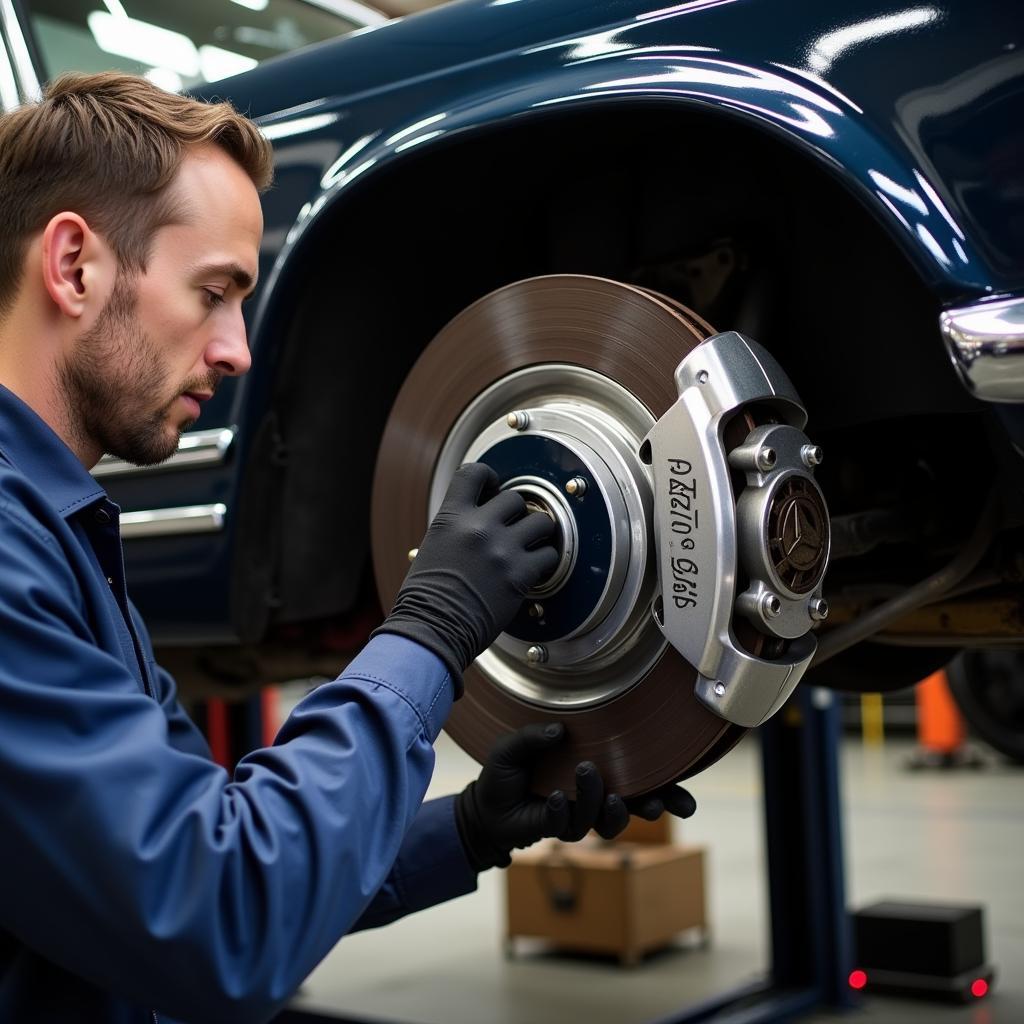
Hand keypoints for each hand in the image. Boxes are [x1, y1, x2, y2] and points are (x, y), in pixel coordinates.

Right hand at [373, 463, 557, 692]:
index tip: (494, 489)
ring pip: (540, 522)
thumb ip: (455, 529)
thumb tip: (474, 520)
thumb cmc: (426, 598)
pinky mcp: (520, 575)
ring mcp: (501, 550)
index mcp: (450, 518)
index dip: (490, 477)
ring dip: (538, 534)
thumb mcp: (432, 549)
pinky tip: (532, 569)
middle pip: (515, 498)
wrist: (432, 630)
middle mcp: (477, 527)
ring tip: (529, 546)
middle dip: (517, 513)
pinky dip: (544, 562)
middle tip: (514, 529)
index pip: (474, 473)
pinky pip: (549, 556)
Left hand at [454, 722, 696, 870]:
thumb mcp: (514, 745)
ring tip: (593, 779)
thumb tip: (559, 731)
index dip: (665, 789)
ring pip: (605, 820)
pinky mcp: (557, 828)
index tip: (685, 800)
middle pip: (636, 806)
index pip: (638, 780)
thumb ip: (534, 735)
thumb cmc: (506, 772)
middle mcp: (593, 796)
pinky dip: (565, 811)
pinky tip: (557, 798)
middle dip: (652, 807)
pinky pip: (569, 825)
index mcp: (597, 771)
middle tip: (653, 803)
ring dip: (603, 802)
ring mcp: (577, 815)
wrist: (482, 806)